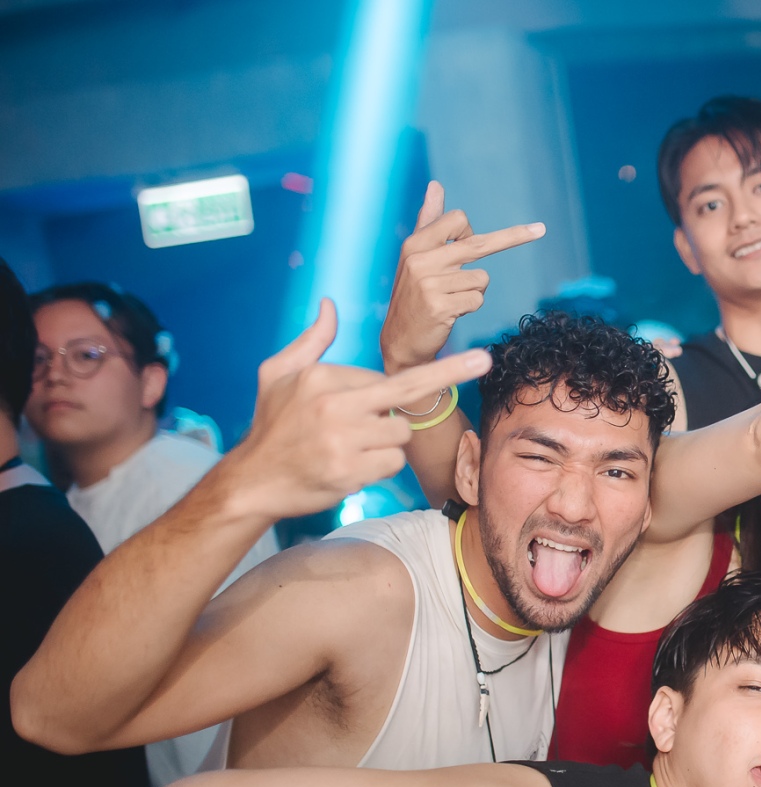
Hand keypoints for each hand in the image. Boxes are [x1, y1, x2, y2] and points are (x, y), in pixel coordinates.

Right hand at [225, 301, 490, 520]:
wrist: (252, 481)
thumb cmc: (270, 426)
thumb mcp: (278, 373)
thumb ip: (311, 340)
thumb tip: (330, 305)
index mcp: (322, 377)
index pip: (380, 376)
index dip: (381, 393)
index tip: (374, 403)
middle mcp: (335, 405)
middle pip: (406, 390)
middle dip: (448, 372)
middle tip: (483, 360)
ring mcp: (343, 439)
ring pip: (400, 432)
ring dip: (386, 443)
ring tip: (349, 449)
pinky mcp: (350, 470)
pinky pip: (392, 462)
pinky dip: (378, 468)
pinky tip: (348, 468)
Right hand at [381, 181, 544, 372]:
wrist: (400, 341)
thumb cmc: (414, 294)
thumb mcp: (416, 256)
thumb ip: (428, 220)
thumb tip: (436, 184)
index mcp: (414, 243)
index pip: (457, 220)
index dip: (469, 231)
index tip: (474, 237)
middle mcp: (420, 260)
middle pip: (477, 243)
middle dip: (513, 237)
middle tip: (541, 229)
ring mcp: (429, 284)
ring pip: (482, 278)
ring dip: (474, 291)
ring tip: (451, 300)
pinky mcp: (439, 306)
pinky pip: (478, 299)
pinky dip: (471, 307)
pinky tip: (452, 312)